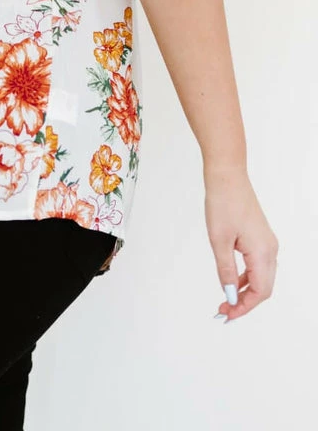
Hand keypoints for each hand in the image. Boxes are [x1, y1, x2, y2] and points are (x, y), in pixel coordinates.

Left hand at [204, 167, 277, 321]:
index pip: (259, 292)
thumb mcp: (219, 241)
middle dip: (244, 302)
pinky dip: (246, 276)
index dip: (244, 307)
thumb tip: (229, 294)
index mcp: (262, 252)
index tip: (227, 314)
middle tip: (224, 310)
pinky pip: (258, 265)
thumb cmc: (222, 203)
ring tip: (225, 299)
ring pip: (261, 277)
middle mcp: (270, 249)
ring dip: (245, 290)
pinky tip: (231, 281)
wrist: (227, 176)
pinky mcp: (261, 237)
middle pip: (263, 288)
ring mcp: (267, 242)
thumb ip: (225, 271)